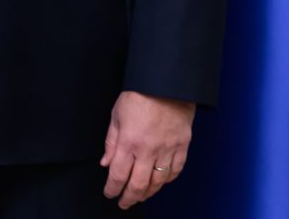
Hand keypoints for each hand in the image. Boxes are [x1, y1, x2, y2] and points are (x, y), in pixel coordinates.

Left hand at [100, 90, 195, 208]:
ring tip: (140, 195)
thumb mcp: (116, 116)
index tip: (109, 194)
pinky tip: (159, 182)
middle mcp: (148, 150)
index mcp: (129, 141)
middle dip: (130, 198)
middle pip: (138, 184)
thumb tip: (106, 164)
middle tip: (124, 203)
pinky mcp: (182, 147)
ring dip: (148, 192)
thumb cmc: (138, 96)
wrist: (167, 85)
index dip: (112, 189)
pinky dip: (167, 180)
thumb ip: (111, 143)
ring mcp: (168, 149)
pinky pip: (175, 171)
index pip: (118, 174)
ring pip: (158, 181)